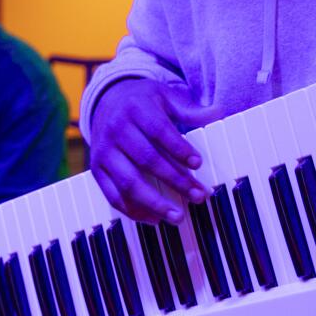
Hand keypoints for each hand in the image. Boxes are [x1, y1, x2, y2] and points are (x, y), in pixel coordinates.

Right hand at [89, 79, 219, 223]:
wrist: (105, 101)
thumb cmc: (142, 102)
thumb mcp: (164, 97)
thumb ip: (189, 109)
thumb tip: (218, 112)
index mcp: (135, 108)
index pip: (158, 129)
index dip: (178, 148)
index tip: (198, 163)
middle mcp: (116, 129)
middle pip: (146, 159)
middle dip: (175, 180)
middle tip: (199, 195)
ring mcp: (103, 151)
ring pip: (128, 181)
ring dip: (154, 202)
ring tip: (178, 215)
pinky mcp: (96, 169)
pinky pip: (112, 195)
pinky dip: (133, 210)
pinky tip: (154, 218)